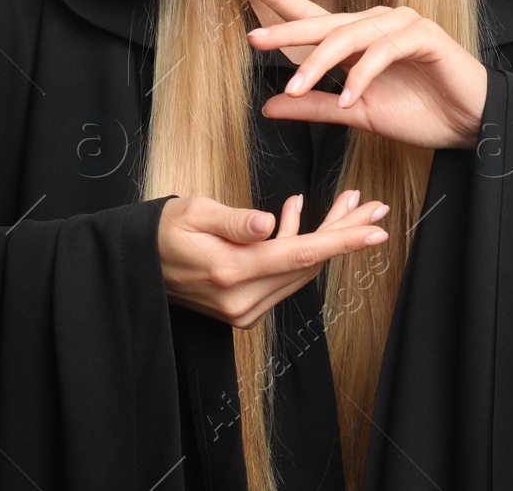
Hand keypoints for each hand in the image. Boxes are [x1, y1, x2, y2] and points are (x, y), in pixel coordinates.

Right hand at [158, 189, 389, 328]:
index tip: (376, 229)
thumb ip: (233, 220)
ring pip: (299, 271)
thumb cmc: (162, 230)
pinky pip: (281, 276)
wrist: (135, 264)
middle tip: (373, 207)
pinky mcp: (242, 310)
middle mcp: (241, 299)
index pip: (299, 255)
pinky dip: (295, 246)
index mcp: (230, 271)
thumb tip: (268, 224)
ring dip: (325, 237)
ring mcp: (242, 310)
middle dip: (344, 233)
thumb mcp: (193, 212)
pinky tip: (295, 213)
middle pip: (308, 264)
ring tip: (345, 202)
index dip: (343, 240)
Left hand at [241, 0, 486, 150]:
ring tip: (295, 87)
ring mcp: (401, 25)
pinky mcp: (423, 36)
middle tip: (253, 38)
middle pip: (324, 22)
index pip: (314, 16)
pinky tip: (351, 96)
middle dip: (287, 30)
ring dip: (320, 63)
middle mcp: (377, 24)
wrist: (471, 125)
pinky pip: (383, 50)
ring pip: (349, 36)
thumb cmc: (420, 113)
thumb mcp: (358, 114)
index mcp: (359, 39)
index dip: (281, 0)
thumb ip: (317, 106)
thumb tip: (270, 104)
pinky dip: (363, 74)